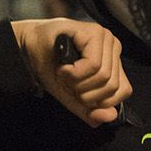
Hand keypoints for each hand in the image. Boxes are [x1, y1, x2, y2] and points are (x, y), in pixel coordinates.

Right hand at [12, 18, 131, 126]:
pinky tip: (63, 67)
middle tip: (68, 81)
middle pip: (112, 86)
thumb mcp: (71, 95)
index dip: (98, 100)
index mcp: (113, 61)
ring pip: (104, 76)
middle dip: (85, 93)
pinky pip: (94, 65)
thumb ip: (90, 109)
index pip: (123, 90)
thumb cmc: (50, 67)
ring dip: (77, 82)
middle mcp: (114, 48)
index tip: (77, 91)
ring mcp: (106, 38)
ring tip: (64, 73)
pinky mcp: (95, 33)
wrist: (27, 46)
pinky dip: (74, 73)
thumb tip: (111, 117)